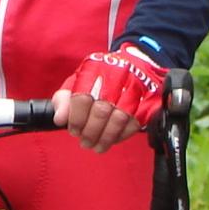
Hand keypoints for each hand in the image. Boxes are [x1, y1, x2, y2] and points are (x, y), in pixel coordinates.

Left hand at [51, 44, 166, 151]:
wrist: (136, 64)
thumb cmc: (103, 75)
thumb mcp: (80, 79)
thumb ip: (66, 97)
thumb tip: (59, 119)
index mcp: (95, 67)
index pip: (82, 96)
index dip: (76, 118)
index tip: (73, 130)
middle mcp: (117, 75)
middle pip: (101, 110)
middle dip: (90, 132)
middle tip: (84, 142)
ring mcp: (135, 87)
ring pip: (119, 119)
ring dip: (106, 138)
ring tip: (97, 146)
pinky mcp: (149, 100)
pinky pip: (135, 124)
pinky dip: (121, 135)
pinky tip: (112, 139)